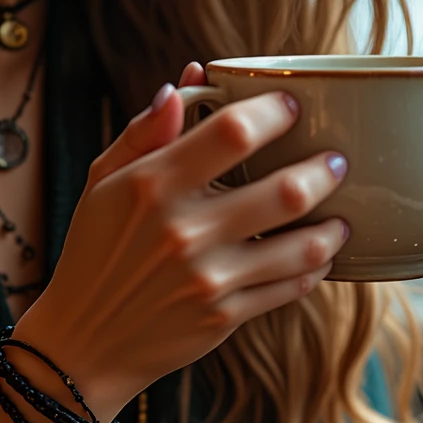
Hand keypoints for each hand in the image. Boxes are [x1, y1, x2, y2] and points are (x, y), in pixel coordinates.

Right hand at [17, 66, 348, 421]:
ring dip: (332, 227)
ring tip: (339, 215)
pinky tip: (317, 255)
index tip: (292, 106)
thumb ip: (146, 130)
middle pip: (286, 190)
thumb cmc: (94, 252)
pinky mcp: (224, 318)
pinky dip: (314, 269)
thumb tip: (190, 79)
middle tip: (336, 161)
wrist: (83, 342)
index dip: (274, 111)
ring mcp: (209, 279)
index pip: (233, 131)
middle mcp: (184, 230)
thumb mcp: (103, 182)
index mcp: (152, 185)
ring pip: (302, 246)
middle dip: (324, 170)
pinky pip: (291, 288)